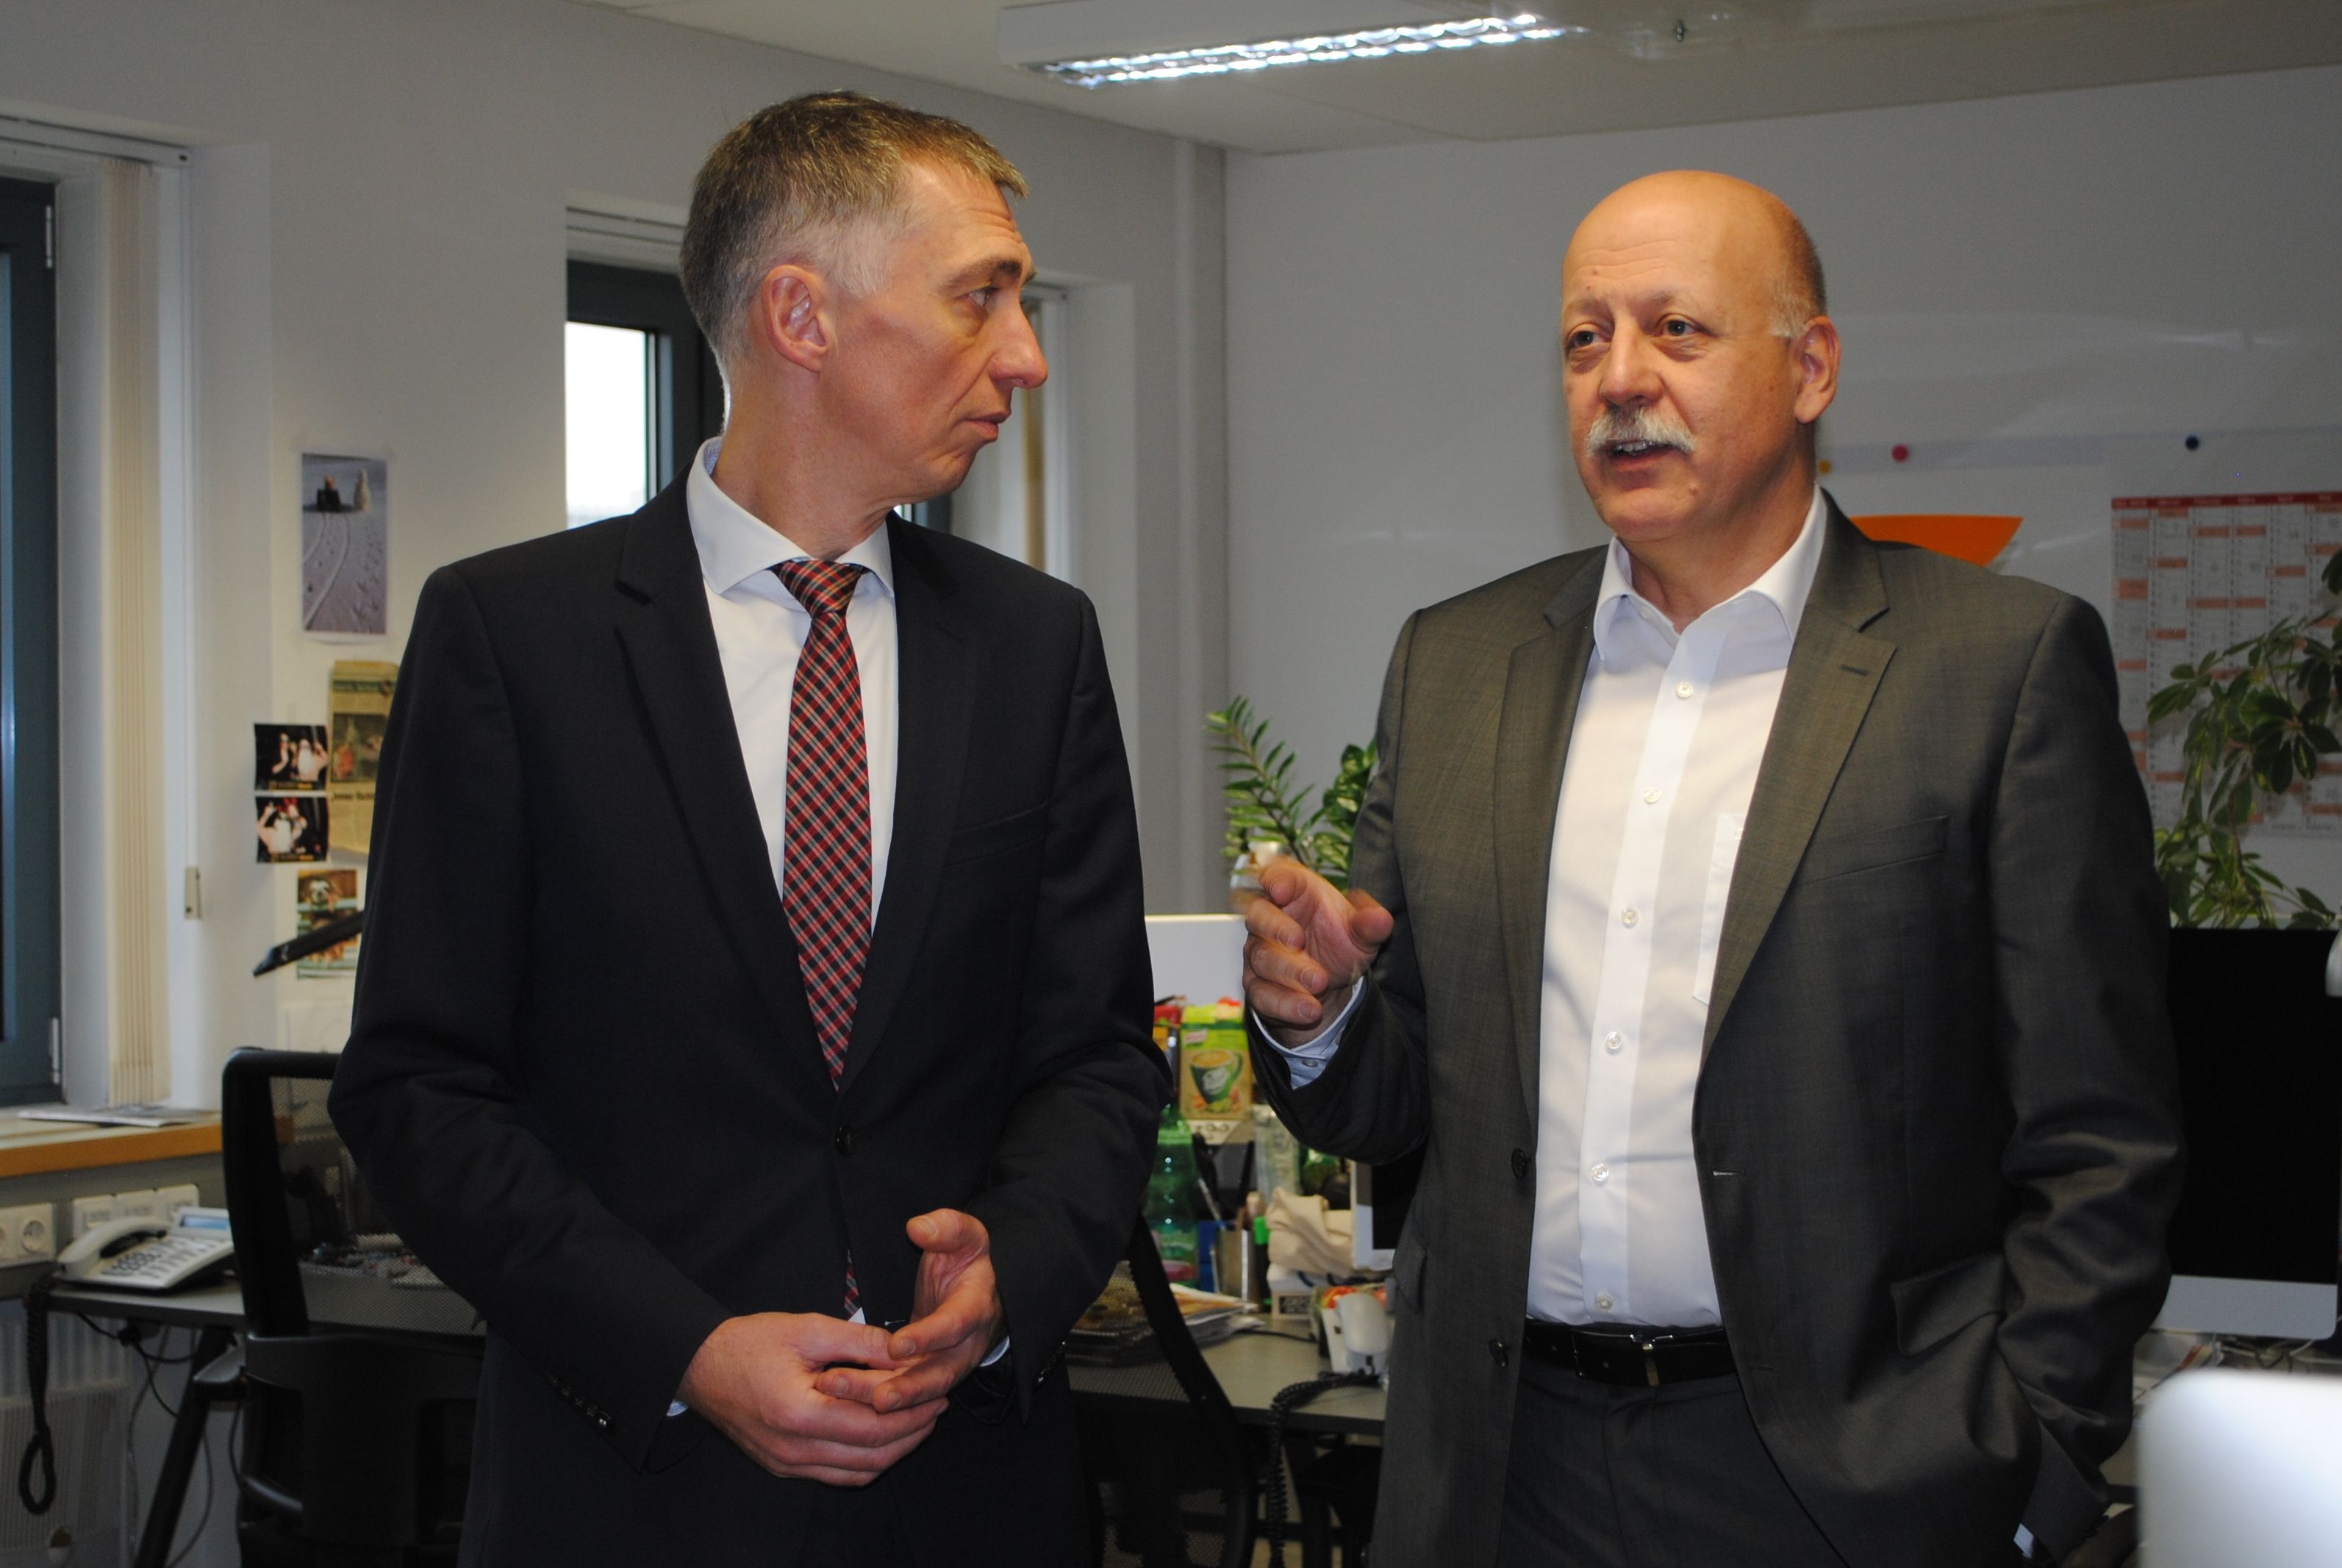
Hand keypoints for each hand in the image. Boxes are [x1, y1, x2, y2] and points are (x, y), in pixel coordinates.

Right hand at [679, 1311, 939, 1485]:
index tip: (938, 1394)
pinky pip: (836, 1474)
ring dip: (894, 1450)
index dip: (912, 1414)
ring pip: (857, 1472)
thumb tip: (905, 1353)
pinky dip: (866, 1460)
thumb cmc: (749, 1343)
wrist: (700, 1366)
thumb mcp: (808, 1329)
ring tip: (918, 1421)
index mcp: (799, 1414)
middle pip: (871, 1456)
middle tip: (937, 1407)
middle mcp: (793, 1450)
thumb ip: (860, 1343)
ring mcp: (787, 1464)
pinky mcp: (784, 1466)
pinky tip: (883, 1436)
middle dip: (912, 1433)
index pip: (873, 1427)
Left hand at [824, 1209, 1003, 1415]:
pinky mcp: (934, 1373)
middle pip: (941, 1372)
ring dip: (896, 1400)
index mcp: (976, 1307)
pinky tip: (859, 1405)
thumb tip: (919, 1228)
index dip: (927, 1337)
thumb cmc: (967, 1258)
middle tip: (878, 1399)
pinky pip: (915, 1393)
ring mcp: (952, 1363)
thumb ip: (946, 1228)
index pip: (955, 1325)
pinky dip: (891, 1401)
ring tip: (863, 1406)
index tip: (895, 1345)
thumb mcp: (965, 1235)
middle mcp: (968, 1344)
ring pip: (926, 1390)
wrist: (981, 1286)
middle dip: (910, 1388)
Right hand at [1244, 857, 1393, 1046]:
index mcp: (1294, 895)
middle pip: (1258, 916)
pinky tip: (1309, 1010)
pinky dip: (1286, 1004)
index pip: (1277, 876)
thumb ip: (1370, 925)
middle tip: (1298, 940)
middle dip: (1276, 928)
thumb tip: (1380, 920)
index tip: (1280, 890)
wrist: (1331, 985)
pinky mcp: (1257, 987)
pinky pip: (1262, 995)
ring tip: (1320, 982)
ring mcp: (1259, 954)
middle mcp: (1269, 921)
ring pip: (1263, 959)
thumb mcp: (1361, 935)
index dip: (1276, 880)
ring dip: (1291, 972)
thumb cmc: (1339, 943)